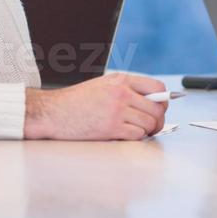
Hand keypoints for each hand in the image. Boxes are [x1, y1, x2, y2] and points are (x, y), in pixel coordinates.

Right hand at [23, 73, 167, 140]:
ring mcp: (117, 110)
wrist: (53, 112)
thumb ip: (127, 90)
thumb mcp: (104, 86)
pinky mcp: (112, 127)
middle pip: (157, 108)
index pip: (157, 87)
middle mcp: (122, 93)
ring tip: (135, 131)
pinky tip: (124, 135)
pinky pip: (137, 135)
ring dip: (146, 131)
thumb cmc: (76, 102)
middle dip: (158, 120)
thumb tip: (152, 101)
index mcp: (121, 80)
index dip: (163, 100)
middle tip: (152, 126)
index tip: (160, 108)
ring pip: (149, 123)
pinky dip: (135, 138)